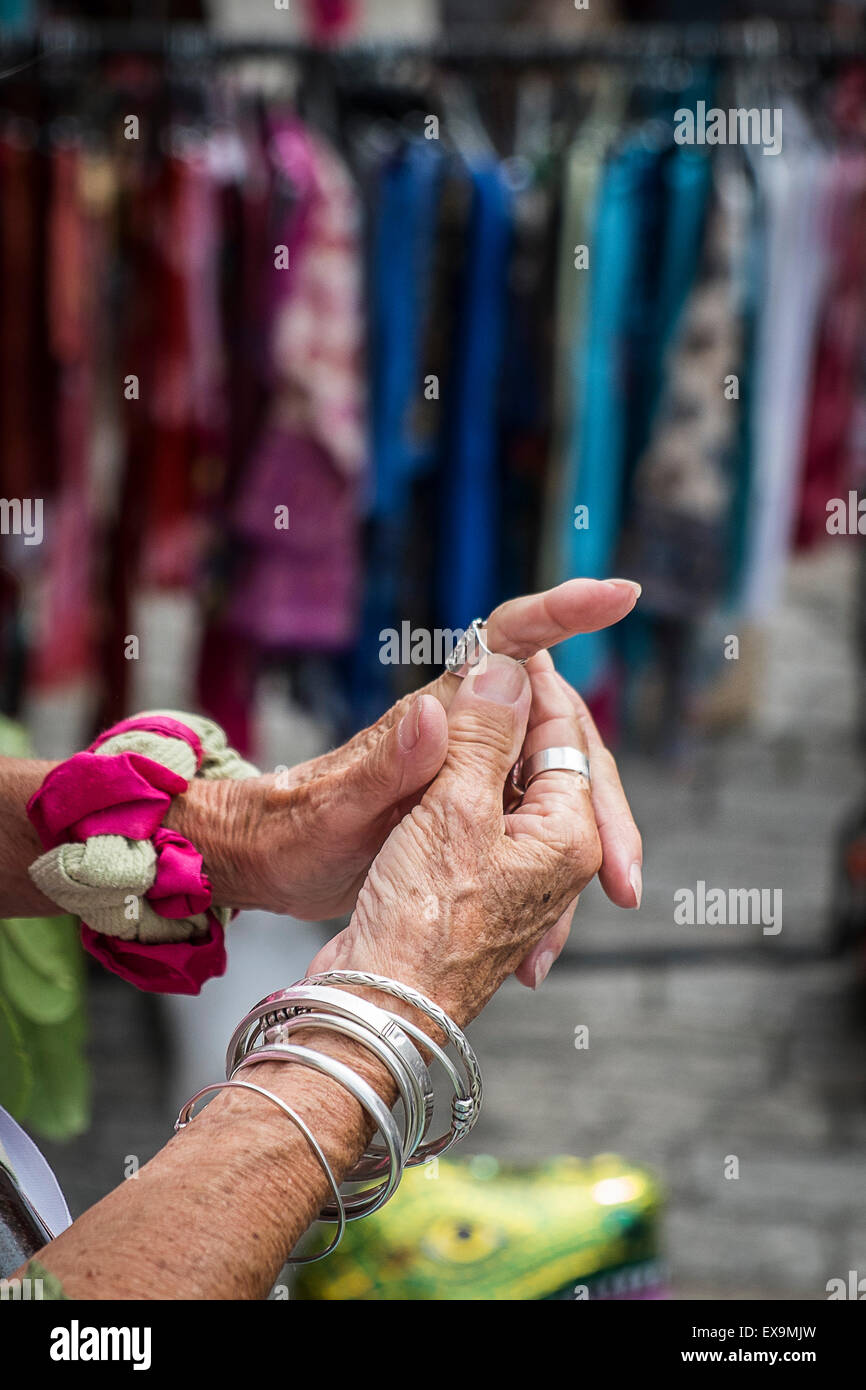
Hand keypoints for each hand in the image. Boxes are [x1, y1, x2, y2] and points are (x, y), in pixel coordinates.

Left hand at [173, 578, 640, 931]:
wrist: (269, 865)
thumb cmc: (295, 831)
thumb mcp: (340, 809)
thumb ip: (390, 764)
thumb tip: (439, 706)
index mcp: (439, 716)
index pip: (509, 644)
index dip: (565, 612)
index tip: (620, 593)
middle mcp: (463, 734)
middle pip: (560, 733)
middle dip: (606, 794)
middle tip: (628, 878)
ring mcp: (471, 771)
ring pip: (557, 785)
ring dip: (594, 842)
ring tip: (613, 900)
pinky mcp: (470, 808)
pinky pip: (533, 826)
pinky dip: (557, 873)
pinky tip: (552, 935)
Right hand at [307, 652, 609, 1024]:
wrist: (380, 1004)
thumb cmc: (421, 918)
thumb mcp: (453, 808)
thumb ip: (485, 733)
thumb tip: (508, 668)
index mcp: (571, 835)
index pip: (568, 735)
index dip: (531, 685)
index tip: (492, 652)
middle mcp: (560, 859)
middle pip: (553, 762)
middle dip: (523, 717)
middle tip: (490, 673)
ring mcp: (522, 878)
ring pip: (516, 789)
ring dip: (490, 754)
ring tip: (465, 717)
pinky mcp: (481, 892)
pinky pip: (486, 822)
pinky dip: (468, 794)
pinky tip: (442, 781)